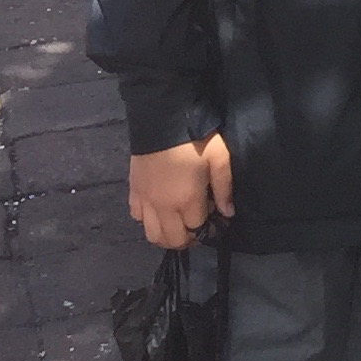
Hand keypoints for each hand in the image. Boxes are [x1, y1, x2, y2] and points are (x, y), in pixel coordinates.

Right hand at [126, 135, 231, 249]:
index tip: (215, 218)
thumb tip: (228, 213)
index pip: (196, 229)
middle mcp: (163, 207)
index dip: (208, 227)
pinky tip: (159, 209)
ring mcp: (145, 201)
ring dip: (166, 235)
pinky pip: (137, 218)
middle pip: (172, 240)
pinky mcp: (133, 192)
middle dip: (187, 240)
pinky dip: (148, 220)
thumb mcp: (220, 159)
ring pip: (151, 235)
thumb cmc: (196, 139)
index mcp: (186, 200)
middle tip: (197, 227)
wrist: (162, 120)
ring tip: (178, 224)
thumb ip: (224, 189)